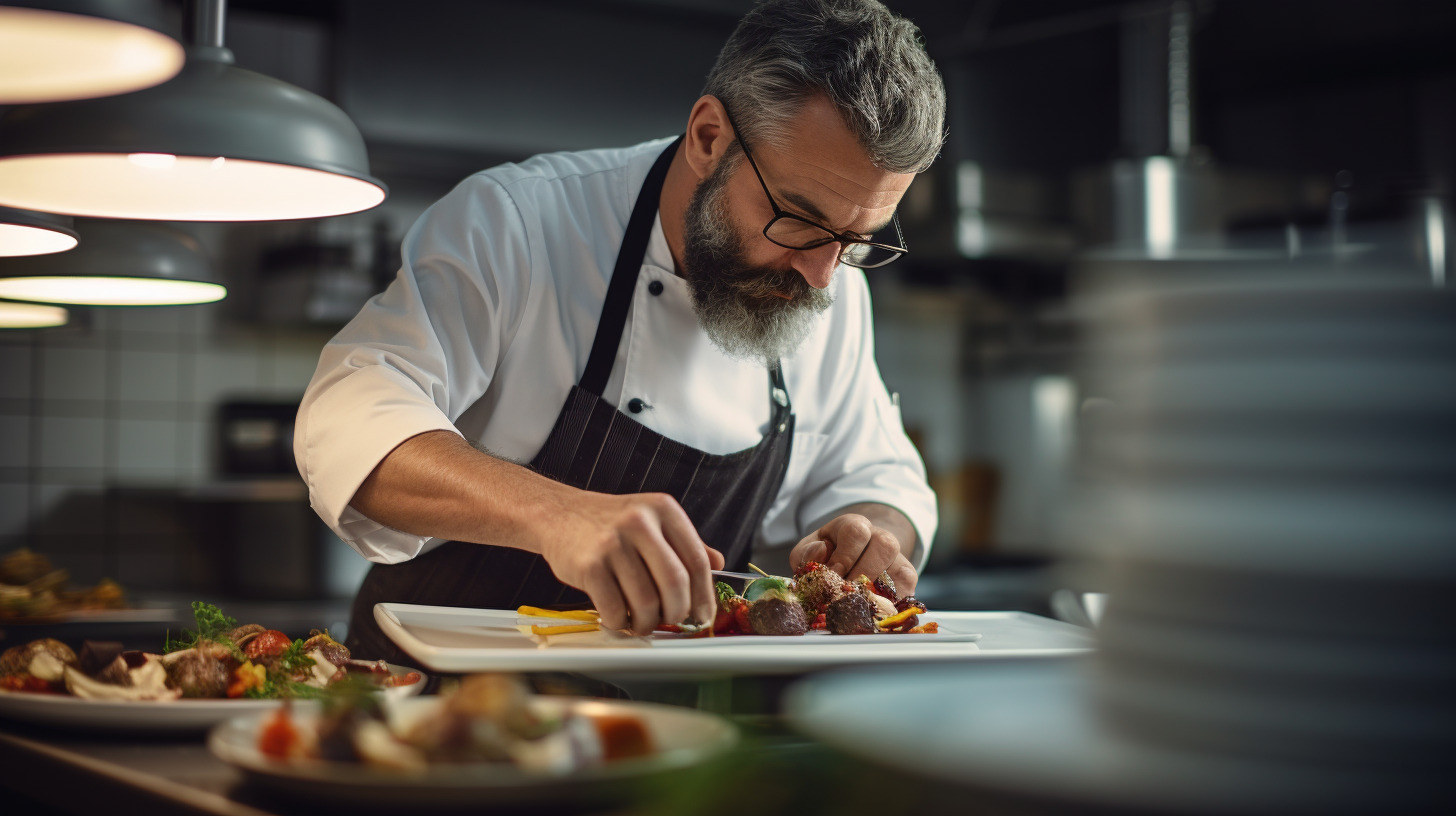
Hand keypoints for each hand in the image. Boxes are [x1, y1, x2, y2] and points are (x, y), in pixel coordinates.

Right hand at [538, 491, 723, 634]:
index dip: (704, 594)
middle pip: (675, 584)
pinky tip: (619, 617)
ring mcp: (612, 543)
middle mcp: (639, 522)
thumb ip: (684, 542)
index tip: (704, 615)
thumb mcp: (651, 519)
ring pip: (646, 602)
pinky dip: (621, 623)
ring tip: (642, 622)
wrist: (558, 513)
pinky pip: (615, 609)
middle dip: (677, 612)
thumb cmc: (609, 522)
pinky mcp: (588, 565)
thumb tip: (718, 564)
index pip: (696, 560)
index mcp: (663, 509)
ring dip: (648, 623)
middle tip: (671, 620)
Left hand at [789, 513, 917, 596]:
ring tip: (856, 604)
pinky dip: (888, 605)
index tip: (834, 574)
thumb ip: (807, 553)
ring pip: (899, 570)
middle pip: (884, 546)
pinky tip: (870, 610)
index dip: (845, 556)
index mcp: (854, 526)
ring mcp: (897, 557)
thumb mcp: (808, 553)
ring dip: (877, 592)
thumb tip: (820, 551)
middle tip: (846, 592)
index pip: (857, 531)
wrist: (849, 565)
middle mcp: (880, 537)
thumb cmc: (825, 559)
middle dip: (862, 574)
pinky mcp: (906, 578)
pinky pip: (906, 592)